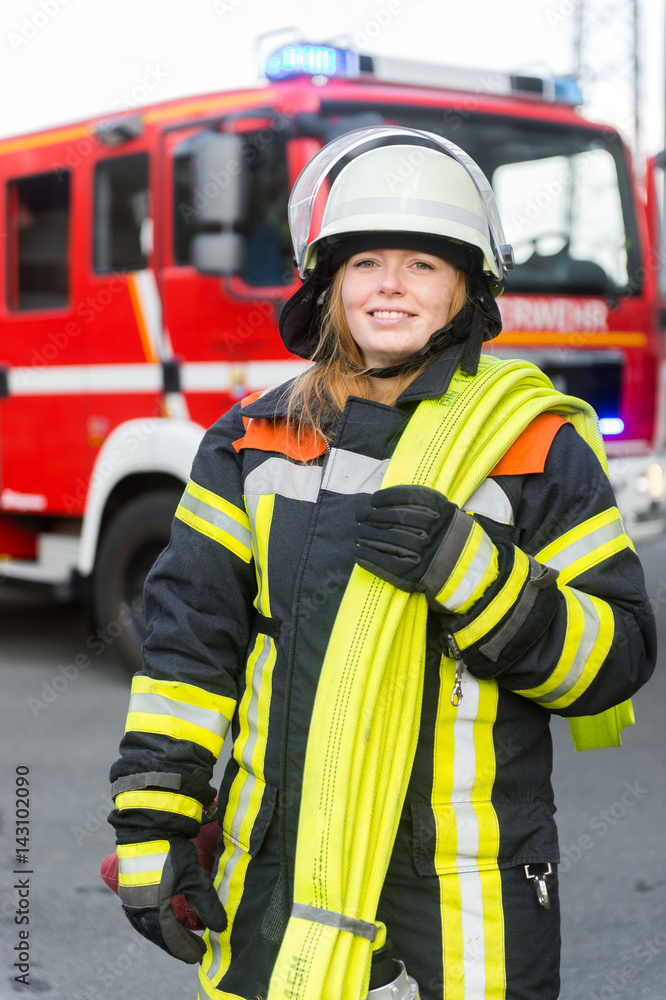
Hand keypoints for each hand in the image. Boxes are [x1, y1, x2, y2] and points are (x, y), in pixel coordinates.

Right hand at [117, 838, 225, 963]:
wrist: (148, 823)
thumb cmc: (171, 849)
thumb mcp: (193, 876)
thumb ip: (206, 903)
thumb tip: (221, 928)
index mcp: (153, 907)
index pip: (171, 936)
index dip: (186, 947)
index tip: (201, 955)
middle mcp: (137, 908)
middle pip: (158, 935)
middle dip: (177, 944)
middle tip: (195, 951)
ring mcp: (130, 899)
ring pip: (148, 927)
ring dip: (165, 936)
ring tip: (182, 941)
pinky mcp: (128, 890)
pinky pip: (141, 917)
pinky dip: (154, 925)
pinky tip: (164, 924)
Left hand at [355, 484, 492, 611]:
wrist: (469, 570)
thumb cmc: (453, 538)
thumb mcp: (448, 513)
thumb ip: (424, 503)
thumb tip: (389, 498)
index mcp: (439, 512)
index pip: (405, 498)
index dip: (385, 498)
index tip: (374, 499)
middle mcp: (429, 530)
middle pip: (392, 519)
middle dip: (370, 516)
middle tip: (360, 515)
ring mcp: (421, 553)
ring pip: (386, 540)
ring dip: (366, 536)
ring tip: (358, 533)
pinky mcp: (414, 574)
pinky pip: (385, 563)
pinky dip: (369, 557)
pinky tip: (359, 553)